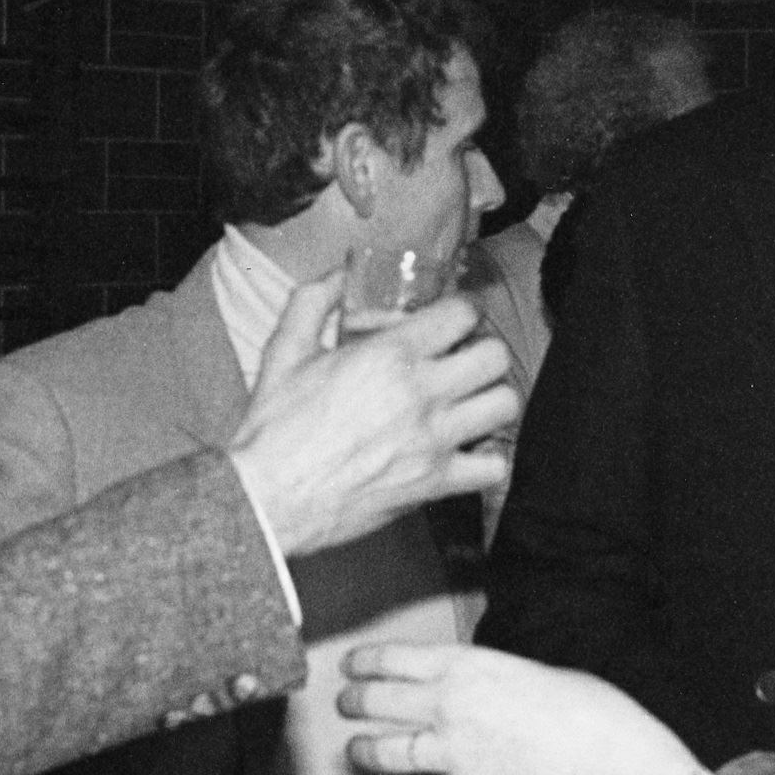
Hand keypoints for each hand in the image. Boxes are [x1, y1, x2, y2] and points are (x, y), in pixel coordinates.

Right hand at [229, 277, 518, 560]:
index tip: (454, 320)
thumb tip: (336, 276)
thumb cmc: (275, 428)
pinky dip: (489, 459)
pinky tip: (468, 451)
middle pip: (495, 356)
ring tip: (470, 402)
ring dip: (491, 399)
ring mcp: (434, 440)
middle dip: (483, 350)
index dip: (463, 310)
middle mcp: (422, 393)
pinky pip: (495, 467)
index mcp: (390, 354)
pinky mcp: (436, 482)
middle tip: (464, 359)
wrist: (270, 498)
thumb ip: (312, 302)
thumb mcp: (284, 351)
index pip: (463, 313)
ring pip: (505, 405)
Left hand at [338, 641, 697, 774]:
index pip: (395, 659)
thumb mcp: (531, 669)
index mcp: (466, 665)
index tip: (351, 666)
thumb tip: (483, 688)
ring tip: (355, 752)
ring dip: (364, 753)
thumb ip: (493, 679)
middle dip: (353, 703)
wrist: (602, 757)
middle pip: (378, 702)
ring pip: (387, 752)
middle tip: (344, 705)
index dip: (364, 663)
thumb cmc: (585, 707)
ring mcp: (453, 752)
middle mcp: (448, 705)